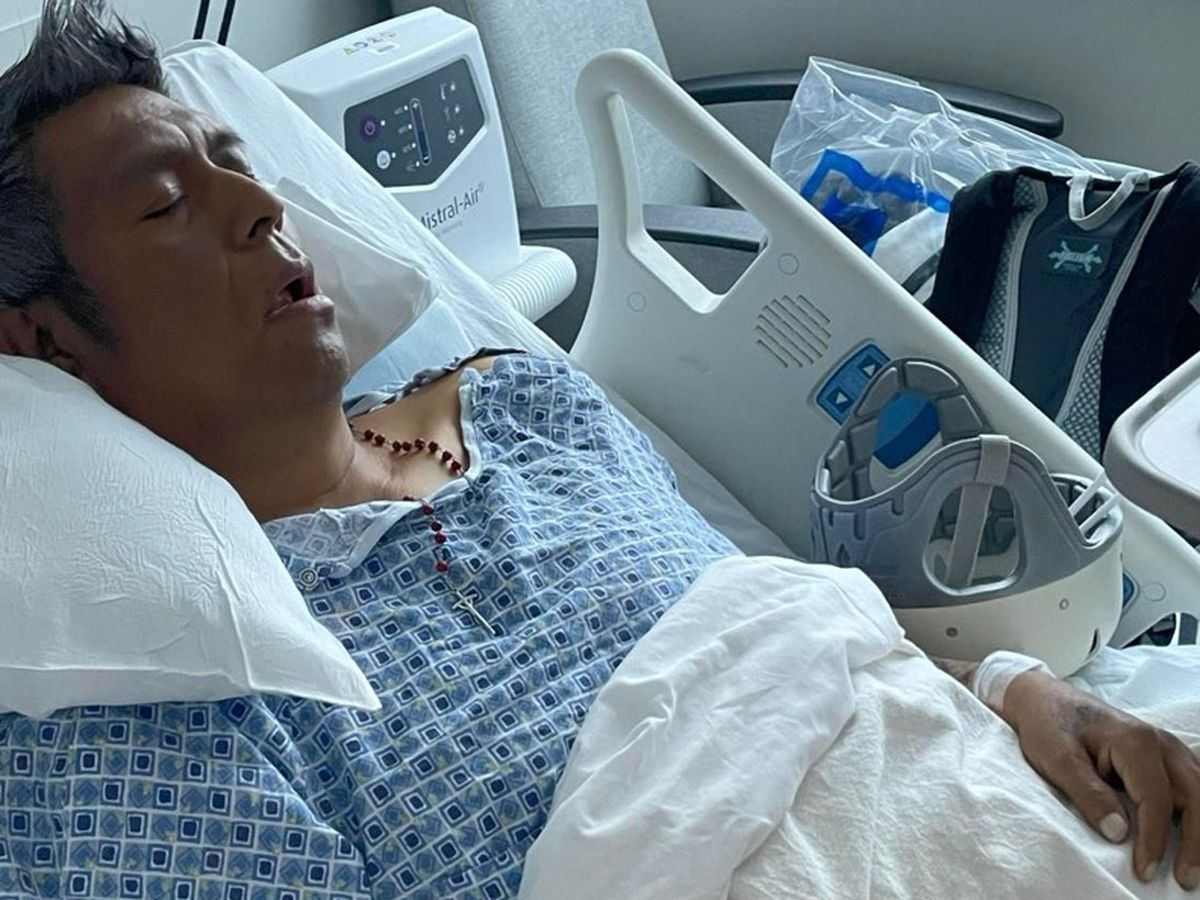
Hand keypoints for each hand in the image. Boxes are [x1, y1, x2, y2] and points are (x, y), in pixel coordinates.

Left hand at [1001, 669, 1199, 888]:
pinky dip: (1194, 810)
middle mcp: (1160, 742)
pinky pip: (1192, 785)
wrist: (1044, 699)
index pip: (1156, 800)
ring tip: (1191, 866)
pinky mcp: (1163, 755)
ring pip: (1199, 790)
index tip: (1144, 870)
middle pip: (1195, 795)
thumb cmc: (1049, 726)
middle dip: (1195, 840)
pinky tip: (1189, 835)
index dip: (1154, 839)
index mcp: (1136, 742)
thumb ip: (1089, 795)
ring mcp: (1166, 747)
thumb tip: (1119, 834)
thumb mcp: (1058, 760)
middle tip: (1184, 878)